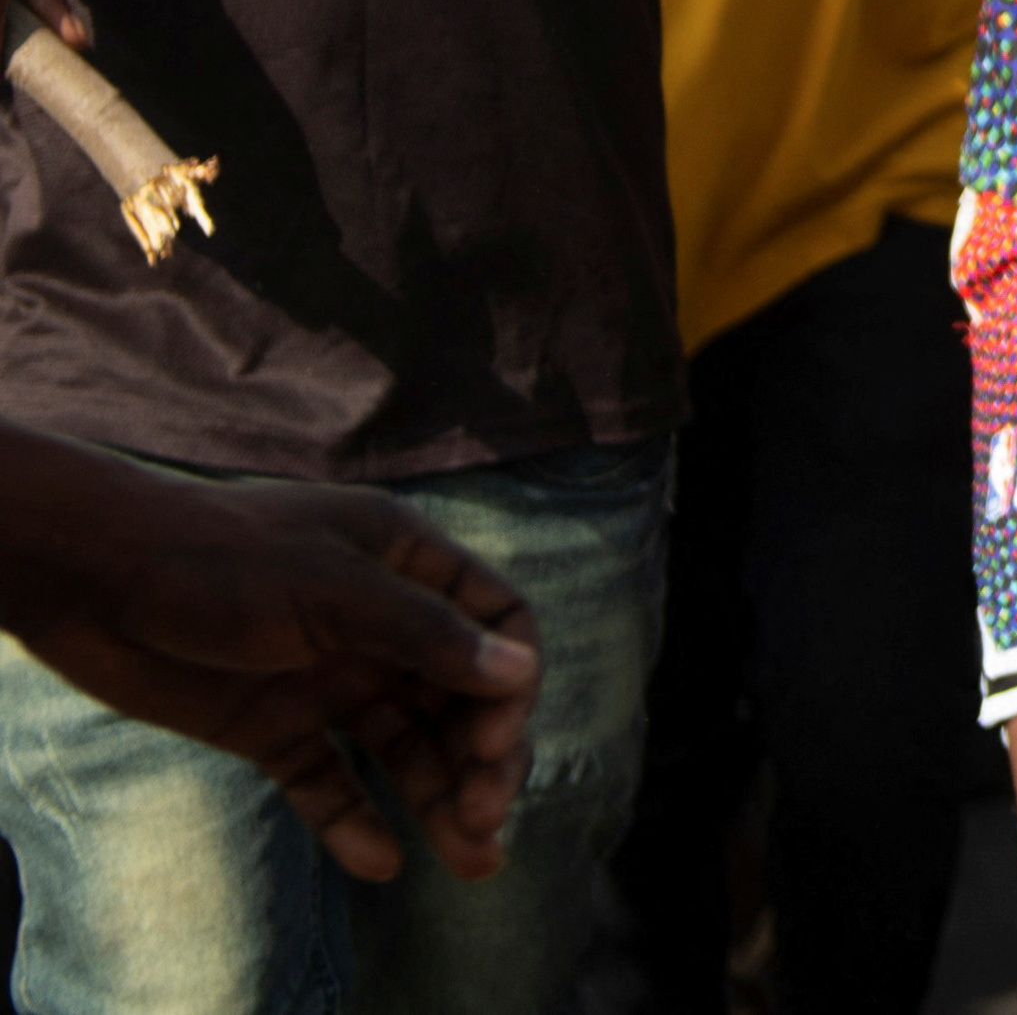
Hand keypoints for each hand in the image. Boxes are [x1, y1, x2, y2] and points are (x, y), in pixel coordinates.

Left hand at [5, 467, 538, 881]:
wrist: (92, 580)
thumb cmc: (218, 558)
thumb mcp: (333, 588)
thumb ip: (424, 634)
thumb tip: (520, 676)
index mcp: (406, 564)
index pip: (495, 624)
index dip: (509, 686)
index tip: (492, 745)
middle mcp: (377, 625)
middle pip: (457, 698)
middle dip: (480, 761)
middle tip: (483, 822)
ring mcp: (325, 678)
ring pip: (401, 748)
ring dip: (436, 800)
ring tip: (468, 862)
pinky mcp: (272, 727)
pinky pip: (328, 780)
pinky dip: (354, 820)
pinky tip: (378, 862)